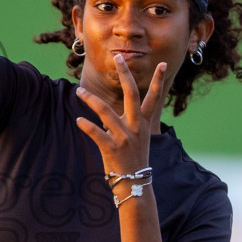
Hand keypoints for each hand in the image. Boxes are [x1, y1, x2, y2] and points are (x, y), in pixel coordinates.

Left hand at [74, 55, 168, 181]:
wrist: (134, 184)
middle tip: (118, 57)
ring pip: (105, 111)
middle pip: (132, 94)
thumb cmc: (133, 159)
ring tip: (78, 91)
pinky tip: (78, 120)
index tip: (163, 63)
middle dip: (125, 74)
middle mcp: (136, 126)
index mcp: (144, 123)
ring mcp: (124, 137)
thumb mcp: (136, 138)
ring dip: (90, 100)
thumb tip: (108, 114)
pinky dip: (86, 126)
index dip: (158, 80)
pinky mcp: (112, 148)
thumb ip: (126, 123)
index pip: (153, 97)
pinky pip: (97, 133)